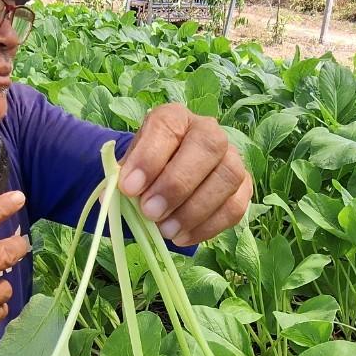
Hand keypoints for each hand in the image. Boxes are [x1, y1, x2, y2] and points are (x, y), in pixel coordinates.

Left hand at [118, 104, 252, 246]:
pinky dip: (208, 227)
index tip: (129, 188)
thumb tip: (111, 198)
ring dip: (194, 210)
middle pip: (208, 147)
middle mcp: (209, 131)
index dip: (149, 157)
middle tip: (150, 212)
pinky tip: (182, 237)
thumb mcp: (129, 168)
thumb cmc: (146, 170)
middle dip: (177, 184)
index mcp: (175, 118)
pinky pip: (235, 207)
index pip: (168, 126)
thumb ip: (120, 180)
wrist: (165, 177)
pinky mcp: (243, 187)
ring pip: (227, 177)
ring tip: (165, 230)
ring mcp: (232, 158)